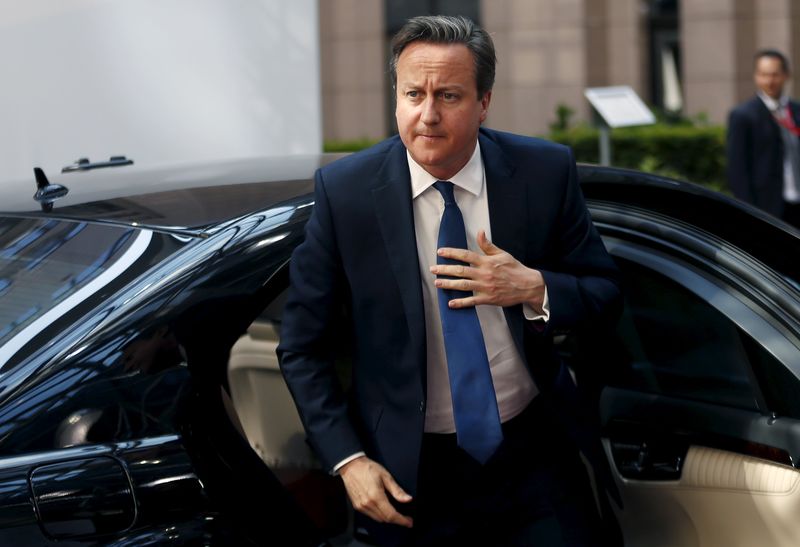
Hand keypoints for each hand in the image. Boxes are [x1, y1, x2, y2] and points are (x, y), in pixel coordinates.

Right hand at [339, 456, 412, 527]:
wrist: (351, 466)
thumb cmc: (368, 468)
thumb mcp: (386, 476)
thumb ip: (397, 490)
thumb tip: (407, 499)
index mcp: (376, 496)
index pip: (391, 515)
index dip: (402, 520)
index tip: (409, 522)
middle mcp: (367, 504)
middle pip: (385, 519)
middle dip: (397, 520)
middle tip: (405, 517)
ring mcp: (361, 506)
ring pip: (378, 519)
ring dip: (388, 518)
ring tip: (395, 513)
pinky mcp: (357, 506)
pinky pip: (370, 516)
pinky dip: (379, 515)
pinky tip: (383, 509)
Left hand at [431, 230, 545, 311]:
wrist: (527, 285)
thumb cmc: (515, 269)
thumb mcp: (502, 254)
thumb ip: (488, 245)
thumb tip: (480, 232)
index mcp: (487, 261)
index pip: (466, 255)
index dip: (451, 253)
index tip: (440, 252)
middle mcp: (484, 273)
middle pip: (460, 270)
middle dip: (445, 269)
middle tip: (433, 269)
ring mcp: (486, 287)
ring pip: (463, 285)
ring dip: (448, 284)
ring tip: (437, 283)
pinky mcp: (488, 299)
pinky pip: (472, 301)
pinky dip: (461, 303)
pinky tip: (451, 303)